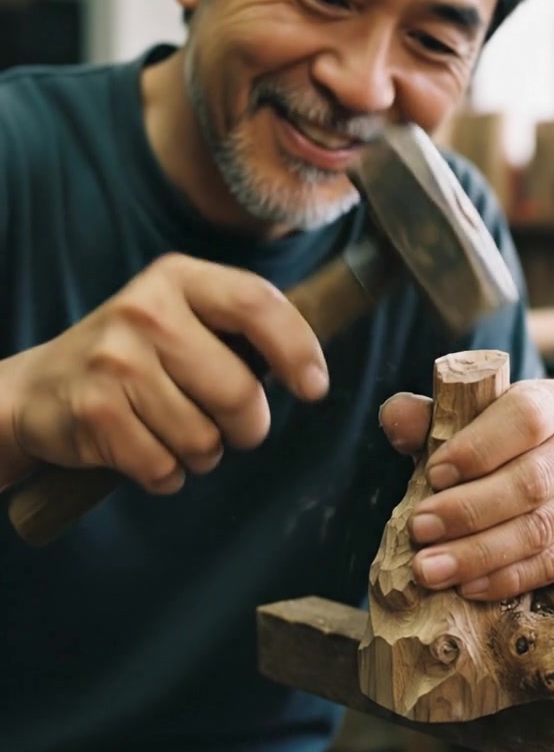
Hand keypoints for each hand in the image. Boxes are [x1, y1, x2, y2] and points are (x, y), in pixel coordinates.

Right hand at [0, 253, 327, 493]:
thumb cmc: (135, 356)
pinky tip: (144, 450)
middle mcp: (145, 310)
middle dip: (247, 426)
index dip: (297, 348)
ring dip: (201, 454)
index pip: (257, 303)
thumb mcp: (182, 317)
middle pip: (239, 391)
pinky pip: (163, 467)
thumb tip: (309, 370)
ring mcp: (115, 359)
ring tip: (174, 432)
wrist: (40, 388)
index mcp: (178, 278)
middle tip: (231, 427)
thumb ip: (238, 329)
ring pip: (203, 440)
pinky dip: (165, 474)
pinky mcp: (94, 411)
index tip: (315, 387)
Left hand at [379, 377, 553, 600]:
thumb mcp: (459, 425)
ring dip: (480, 553)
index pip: (525, 418)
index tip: (434, 474)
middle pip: (531, 480)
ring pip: (540, 528)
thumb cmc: (490, 446)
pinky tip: (468, 586)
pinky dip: (507, 578)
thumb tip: (397, 417)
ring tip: (430, 568)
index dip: (479, 447)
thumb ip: (426, 418)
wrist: (534, 481)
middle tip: (420, 530)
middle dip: (468, 510)